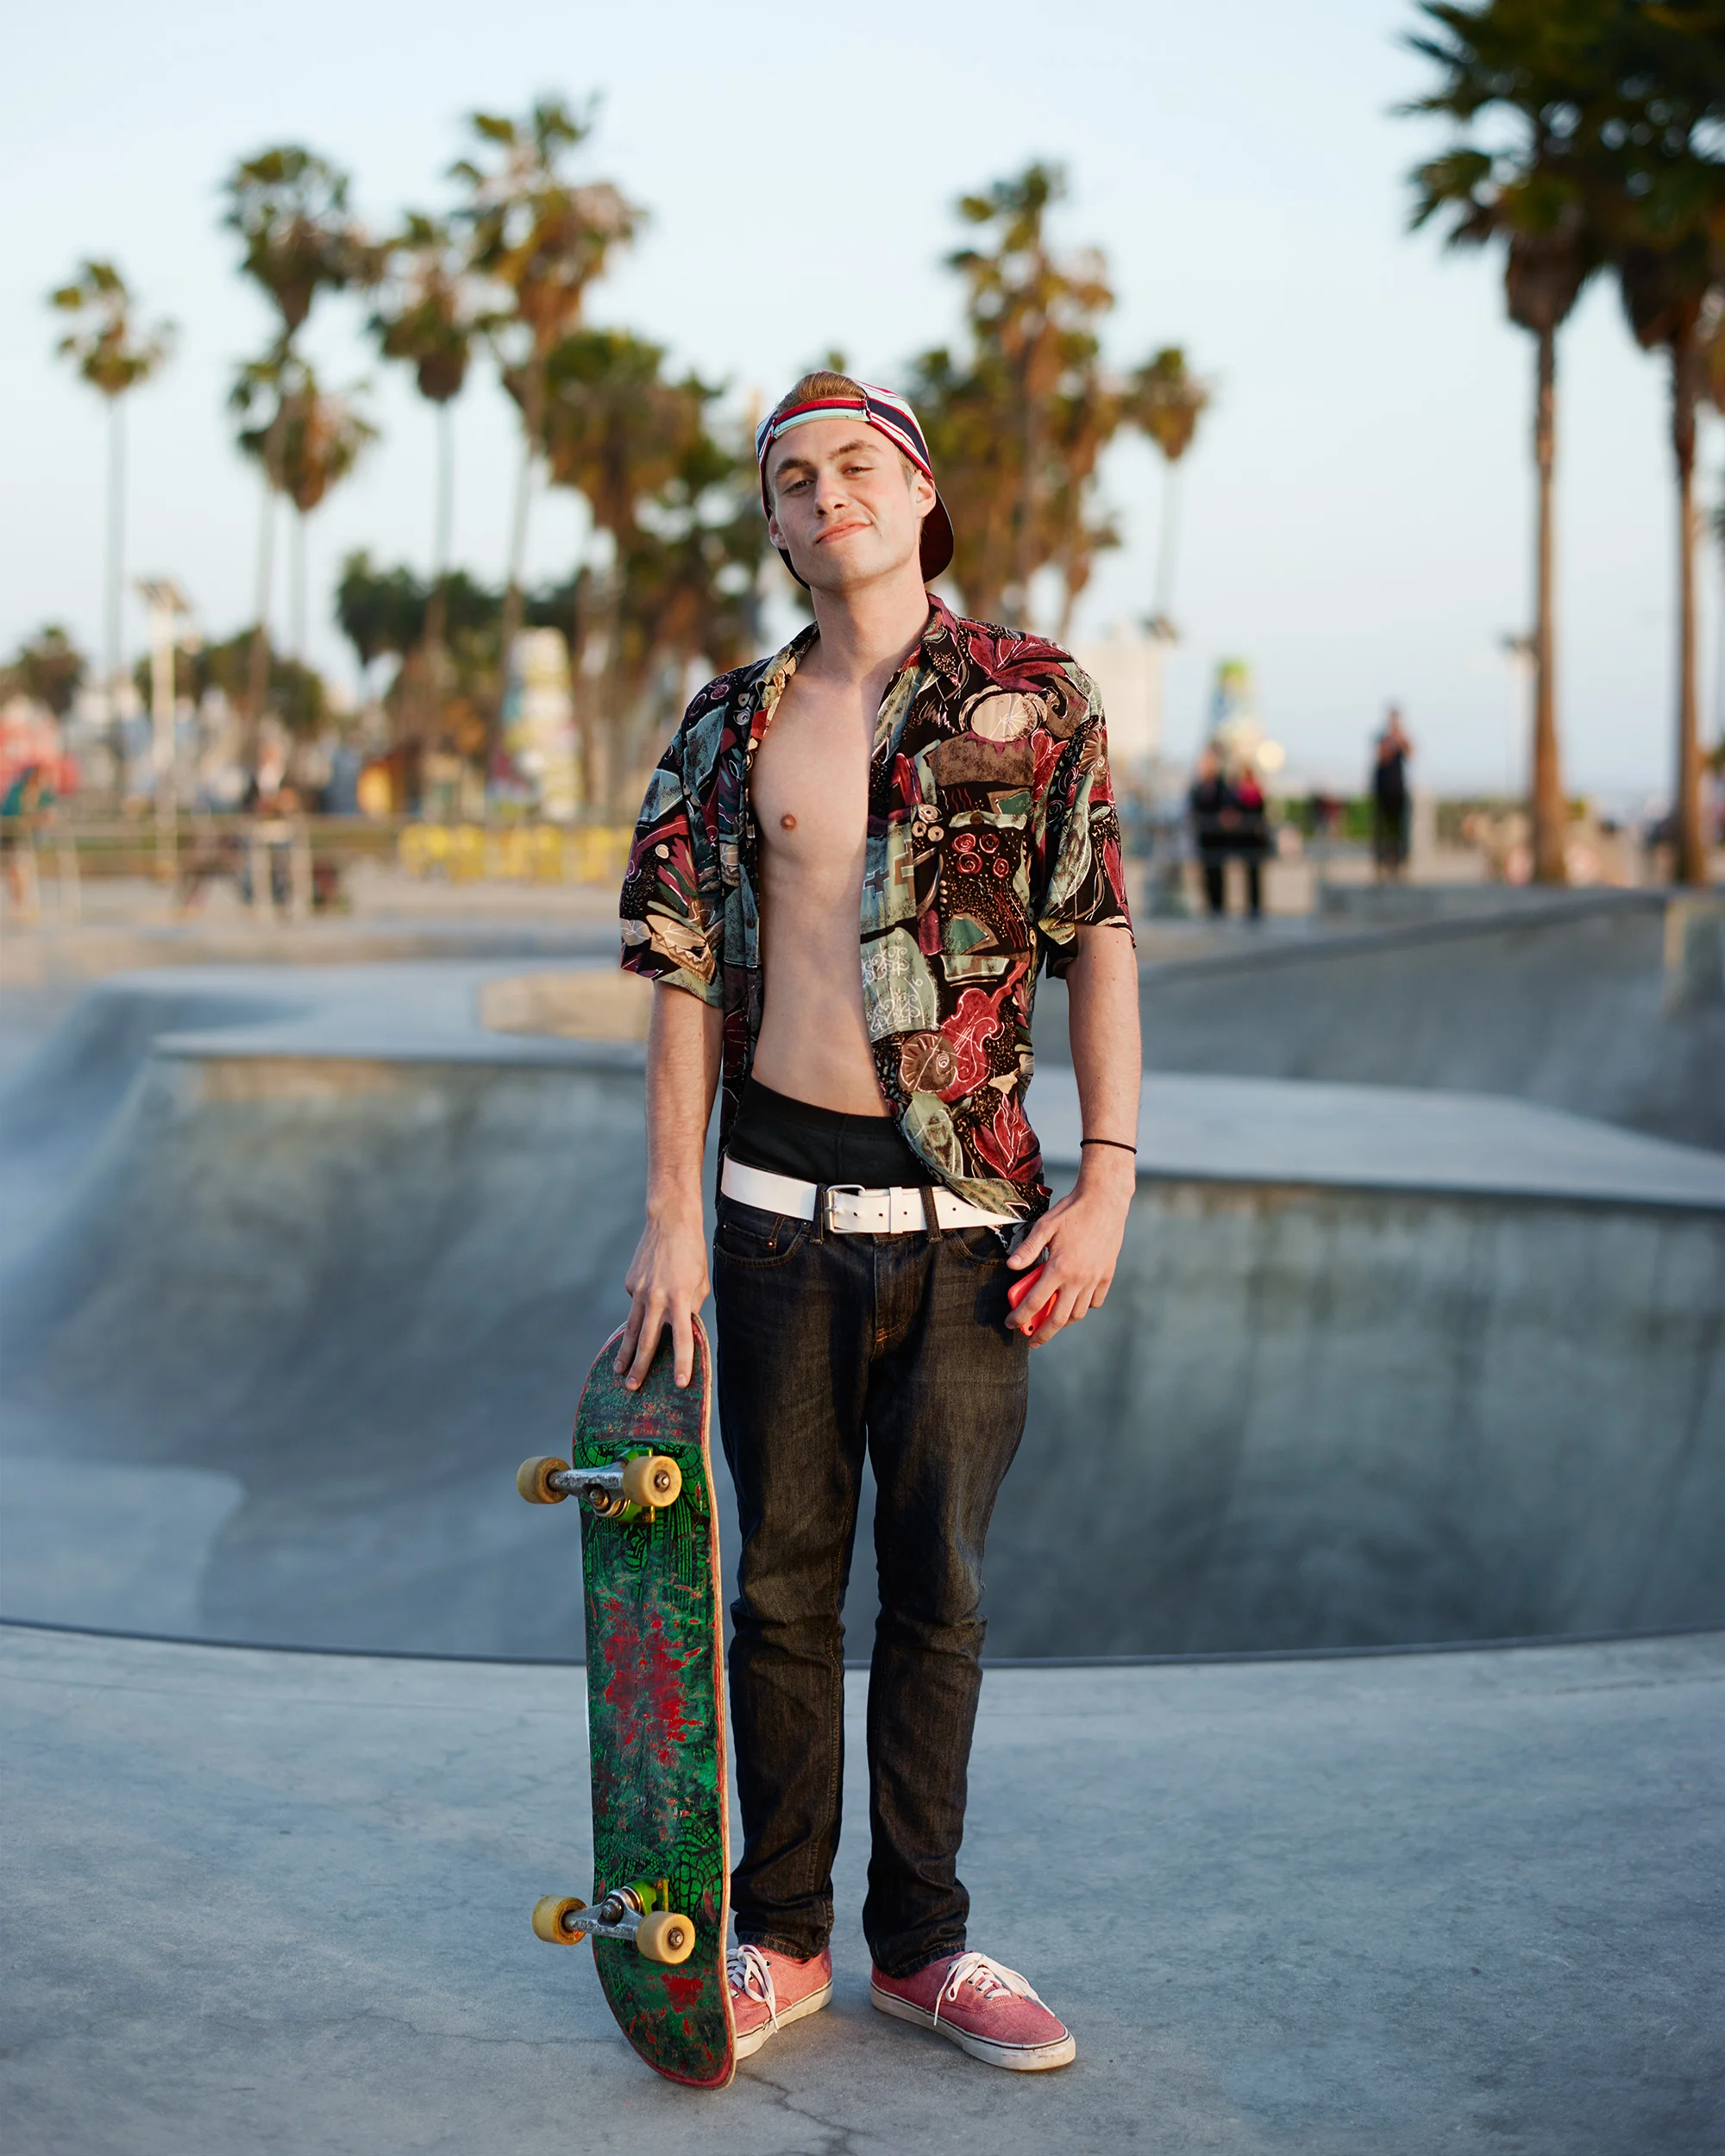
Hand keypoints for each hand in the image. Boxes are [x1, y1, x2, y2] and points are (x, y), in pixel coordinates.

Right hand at [615, 1202, 708, 1389]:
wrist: (669, 1222)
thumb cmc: (692, 1253)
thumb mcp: (699, 1282)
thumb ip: (691, 1308)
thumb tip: (681, 1329)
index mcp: (681, 1298)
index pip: (682, 1338)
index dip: (682, 1362)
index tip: (679, 1384)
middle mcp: (657, 1297)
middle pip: (648, 1341)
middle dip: (641, 1367)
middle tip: (633, 1388)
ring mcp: (640, 1291)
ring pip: (632, 1329)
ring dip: (625, 1352)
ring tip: (618, 1372)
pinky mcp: (630, 1284)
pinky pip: (636, 1305)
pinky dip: (641, 1311)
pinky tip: (647, 1303)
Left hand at [1004, 1151, 1133, 1345]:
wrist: (1105, 1200)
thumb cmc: (1072, 1211)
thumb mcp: (1044, 1226)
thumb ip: (1028, 1249)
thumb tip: (1011, 1266)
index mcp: (1059, 1268)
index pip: (1035, 1302)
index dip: (1020, 1317)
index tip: (1011, 1324)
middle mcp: (1078, 1278)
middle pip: (1058, 1318)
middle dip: (1043, 1333)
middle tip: (1032, 1340)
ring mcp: (1095, 1278)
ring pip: (1078, 1312)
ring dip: (1063, 1322)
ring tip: (1052, 1322)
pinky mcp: (1107, 1274)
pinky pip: (1095, 1300)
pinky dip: (1084, 1307)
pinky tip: (1075, 1303)